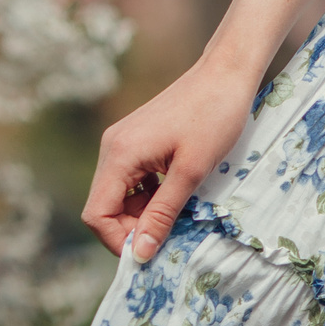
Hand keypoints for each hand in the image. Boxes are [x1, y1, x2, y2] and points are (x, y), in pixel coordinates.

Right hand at [80, 60, 258, 261]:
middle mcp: (113, 147)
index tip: (148, 252)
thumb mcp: (191, 171)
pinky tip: (176, 193)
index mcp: (119, 154)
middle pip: (105, 206)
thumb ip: (162, 214)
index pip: (97, 214)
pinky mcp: (137, 139)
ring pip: (120, 194)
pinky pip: (132, 179)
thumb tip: (140, 254)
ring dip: (143, 212)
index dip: (118, 240)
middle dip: (132, 227)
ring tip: (177, 214)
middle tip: (167, 236)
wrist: (227, 71)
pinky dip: (149, 194)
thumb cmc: (214, 116)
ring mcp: (123, 141)